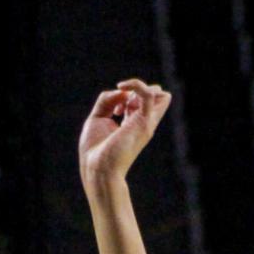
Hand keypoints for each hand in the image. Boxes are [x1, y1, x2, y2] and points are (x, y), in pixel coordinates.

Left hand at [79, 78, 170, 192]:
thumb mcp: (97, 118)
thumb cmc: (94, 151)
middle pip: (155, 96)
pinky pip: (149, 93)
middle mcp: (142, 124)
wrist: (97, 169)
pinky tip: (121, 88)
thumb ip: (107, 100)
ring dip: (140, 89)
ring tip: (123, 101)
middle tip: (121, 105)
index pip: (141, 101)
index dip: (128, 96)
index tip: (113, 110)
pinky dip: (136, 84)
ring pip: (159, 94)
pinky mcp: (143, 123)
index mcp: (132, 124)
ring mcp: (145, 123)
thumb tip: (121, 90)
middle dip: (138, 91)